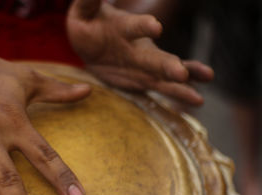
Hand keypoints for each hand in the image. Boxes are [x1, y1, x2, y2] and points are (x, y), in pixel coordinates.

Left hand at [67, 0, 213, 104]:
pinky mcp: (145, 79)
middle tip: (181, 73)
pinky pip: (164, 87)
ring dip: (181, 83)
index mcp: (125, 28)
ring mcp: (146, 64)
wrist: (92, 45)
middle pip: (156, 57)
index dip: (144, 26)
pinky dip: (179, 93)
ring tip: (198, 97)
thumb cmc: (88, 25)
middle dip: (169, 65)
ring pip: (166, 74)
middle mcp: (140, 47)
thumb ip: (88, 2)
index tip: (155, 28)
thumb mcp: (83, 13)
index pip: (135, 26)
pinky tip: (197, 98)